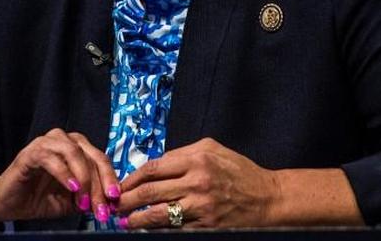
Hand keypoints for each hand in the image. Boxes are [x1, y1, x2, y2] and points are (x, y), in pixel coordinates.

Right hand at [0, 129, 120, 223]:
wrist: (9, 204)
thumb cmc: (38, 198)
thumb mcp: (71, 202)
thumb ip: (89, 197)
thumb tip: (111, 202)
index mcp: (77, 149)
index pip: (100, 161)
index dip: (110, 181)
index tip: (115, 202)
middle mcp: (64, 141)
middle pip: (92, 155)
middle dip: (100, 183)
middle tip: (103, 205)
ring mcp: (46, 144)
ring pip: (74, 152)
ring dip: (84, 178)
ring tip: (84, 201)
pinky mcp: (30, 153)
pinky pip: (51, 158)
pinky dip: (64, 173)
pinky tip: (72, 188)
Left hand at [116, 137, 280, 228]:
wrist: (268, 198)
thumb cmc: (240, 171)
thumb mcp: (213, 150)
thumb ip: (183, 153)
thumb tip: (156, 163)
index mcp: (197, 159)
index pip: (153, 168)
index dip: (131, 178)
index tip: (119, 185)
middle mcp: (197, 182)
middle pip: (149, 192)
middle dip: (126, 200)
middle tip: (112, 205)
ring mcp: (201, 207)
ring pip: (158, 214)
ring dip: (136, 220)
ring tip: (123, 222)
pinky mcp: (206, 226)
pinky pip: (174, 229)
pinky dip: (157, 231)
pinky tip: (147, 230)